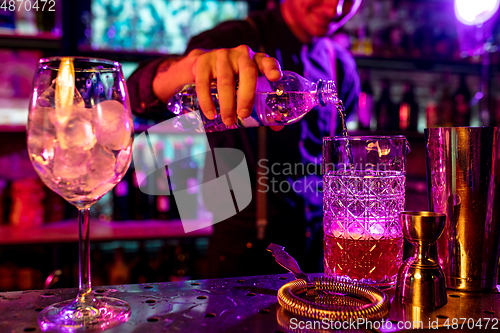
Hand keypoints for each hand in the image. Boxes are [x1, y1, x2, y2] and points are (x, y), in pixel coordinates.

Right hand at [154, 45, 281, 126]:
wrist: (202, 66)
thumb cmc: (233, 80)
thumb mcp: (247, 87)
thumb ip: (262, 105)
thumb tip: (278, 127)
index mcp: (256, 60)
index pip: (267, 61)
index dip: (272, 68)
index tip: (275, 77)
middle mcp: (241, 54)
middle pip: (247, 72)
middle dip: (246, 95)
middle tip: (243, 115)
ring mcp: (222, 55)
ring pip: (225, 80)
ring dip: (227, 103)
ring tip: (228, 121)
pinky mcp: (203, 61)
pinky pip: (204, 82)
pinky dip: (207, 101)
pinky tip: (211, 114)